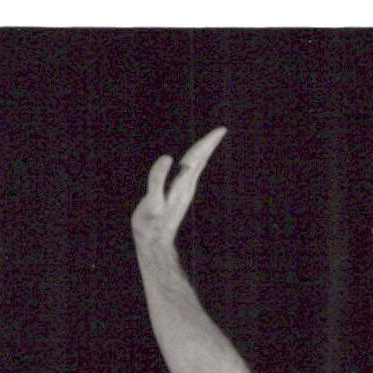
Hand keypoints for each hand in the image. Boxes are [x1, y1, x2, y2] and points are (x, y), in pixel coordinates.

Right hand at [131, 126, 224, 251]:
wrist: (154, 243)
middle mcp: (186, 185)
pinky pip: (186, 174)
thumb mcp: (153, 201)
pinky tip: (190, 162)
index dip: (207, 143)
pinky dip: (191, 163)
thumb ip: (158, 179)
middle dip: (208, 144)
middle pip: (199, 159)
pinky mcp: (176, 195)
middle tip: (220, 130)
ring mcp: (182, 190)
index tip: (221, 130)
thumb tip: (168, 158)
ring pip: (195, 167)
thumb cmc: (151, 223)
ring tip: (209, 142)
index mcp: (182, 183)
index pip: (197, 157)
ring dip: (202, 153)